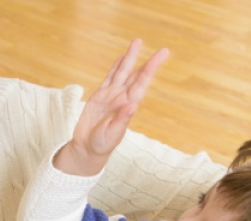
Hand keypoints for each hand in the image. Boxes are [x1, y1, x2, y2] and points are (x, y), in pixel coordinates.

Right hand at [55, 39, 168, 175]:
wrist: (87, 148)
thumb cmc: (101, 145)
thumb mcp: (112, 135)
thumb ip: (121, 120)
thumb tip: (132, 106)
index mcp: (128, 106)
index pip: (142, 84)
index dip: (150, 69)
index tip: (160, 57)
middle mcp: (122, 98)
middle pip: (137, 75)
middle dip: (148, 62)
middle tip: (163, 50)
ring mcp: (111, 96)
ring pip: (123, 72)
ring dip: (130, 58)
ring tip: (137, 43)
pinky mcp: (99, 96)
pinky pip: (109, 78)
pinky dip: (116, 67)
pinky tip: (121, 58)